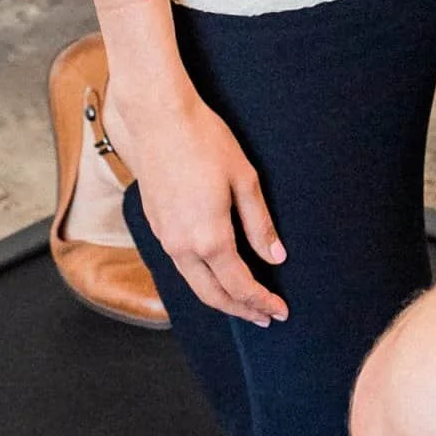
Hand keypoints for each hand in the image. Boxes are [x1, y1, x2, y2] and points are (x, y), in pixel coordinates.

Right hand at [118, 77, 287, 324]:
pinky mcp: (155, 225)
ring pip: (193, 284)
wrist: (158, 119)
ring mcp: (164, 238)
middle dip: (241, 309)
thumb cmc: (205, 141)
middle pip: (213, 295)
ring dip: (219, 297)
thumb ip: (260, 224)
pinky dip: (200, 279)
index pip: (240, 285)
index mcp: (210, 237)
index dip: (261, 302)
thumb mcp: (244, 179)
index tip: (279, 311)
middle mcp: (182, 246)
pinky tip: (213, 273)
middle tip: (264, 316)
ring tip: (243, 302)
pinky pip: (179, 265)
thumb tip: (275, 257)